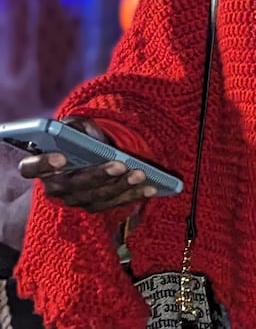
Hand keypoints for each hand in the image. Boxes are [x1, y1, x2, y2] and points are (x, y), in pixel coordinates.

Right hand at [16, 118, 156, 211]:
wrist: (89, 151)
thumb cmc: (78, 136)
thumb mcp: (76, 125)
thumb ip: (81, 128)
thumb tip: (96, 139)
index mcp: (41, 164)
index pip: (31, 168)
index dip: (43, 164)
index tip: (61, 157)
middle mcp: (55, 186)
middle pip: (74, 185)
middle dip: (99, 175)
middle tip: (121, 164)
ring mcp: (75, 198)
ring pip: (96, 197)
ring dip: (121, 186)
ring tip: (141, 175)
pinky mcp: (94, 204)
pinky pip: (112, 203)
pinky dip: (132, 195)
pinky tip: (150, 187)